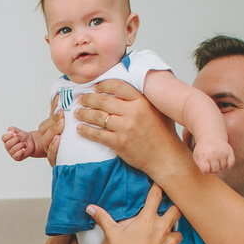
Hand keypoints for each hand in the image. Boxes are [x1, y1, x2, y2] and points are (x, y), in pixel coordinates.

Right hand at [2, 127, 38, 161]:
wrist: (31, 142)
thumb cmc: (23, 137)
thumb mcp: (18, 131)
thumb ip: (12, 129)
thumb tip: (9, 132)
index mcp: (6, 140)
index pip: (4, 138)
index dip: (9, 135)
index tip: (15, 134)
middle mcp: (8, 147)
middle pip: (8, 144)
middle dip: (16, 140)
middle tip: (20, 139)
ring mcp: (11, 153)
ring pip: (13, 149)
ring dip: (21, 145)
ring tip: (24, 144)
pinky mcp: (16, 157)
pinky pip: (16, 155)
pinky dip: (21, 151)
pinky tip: (24, 149)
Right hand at [38, 100, 63, 166]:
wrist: (72, 157)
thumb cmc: (65, 139)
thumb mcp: (60, 124)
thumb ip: (57, 110)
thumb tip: (59, 95)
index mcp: (47, 133)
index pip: (45, 125)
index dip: (53, 118)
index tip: (62, 111)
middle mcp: (46, 143)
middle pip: (44, 133)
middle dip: (53, 124)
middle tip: (63, 118)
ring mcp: (50, 152)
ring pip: (46, 143)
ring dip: (53, 133)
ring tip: (61, 126)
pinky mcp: (56, 161)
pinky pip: (51, 156)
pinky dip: (54, 147)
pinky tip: (59, 140)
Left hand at [73, 80, 187, 179]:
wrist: (165, 157)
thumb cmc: (164, 135)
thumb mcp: (159, 110)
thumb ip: (145, 99)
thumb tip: (128, 91)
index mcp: (142, 102)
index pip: (118, 86)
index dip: (104, 85)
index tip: (96, 87)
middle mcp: (132, 112)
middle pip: (104, 100)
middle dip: (89, 99)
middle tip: (81, 99)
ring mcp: (125, 128)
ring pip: (98, 117)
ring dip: (84, 114)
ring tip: (77, 113)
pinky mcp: (119, 143)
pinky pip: (97, 135)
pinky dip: (86, 131)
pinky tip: (80, 129)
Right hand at [86, 184, 181, 243]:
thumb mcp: (112, 235)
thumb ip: (103, 218)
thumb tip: (90, 208)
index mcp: (148, 219)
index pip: (157, 195)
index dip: (159, 188)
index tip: (160, 185)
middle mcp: (162, 228)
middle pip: (176, 210)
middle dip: (174, 209)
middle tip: (169, 211)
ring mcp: (170, 242)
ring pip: (178, 232)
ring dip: (173, 233)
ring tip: (165, 236)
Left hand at [193, 137, 234, 174]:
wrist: (210, 136)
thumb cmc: (203, 150)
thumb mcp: (197, 157)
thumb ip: (200, 166)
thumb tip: (207, 172)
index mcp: (203, 156)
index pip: (205, 171)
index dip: (205, 171)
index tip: (205, 166)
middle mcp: (213, 154)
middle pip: (215, 170)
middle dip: (213, 169)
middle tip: (211, 163)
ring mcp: (222, 152)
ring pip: (223, 168)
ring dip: (220, 166)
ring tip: (216, 160)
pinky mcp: (229, 151)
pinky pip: (231, 164)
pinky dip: (228, 165)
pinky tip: (223, 161)